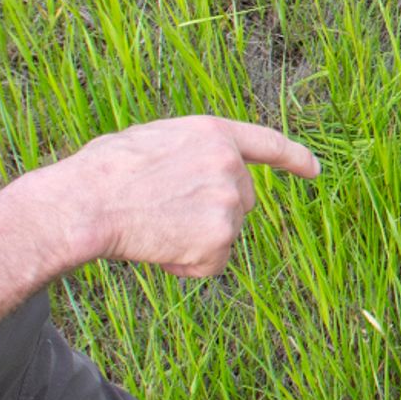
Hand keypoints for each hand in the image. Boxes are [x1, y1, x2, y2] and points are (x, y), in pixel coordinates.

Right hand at [24, 115, 320, 278]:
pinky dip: (187, 266)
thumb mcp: (155, 141)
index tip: (314, 169)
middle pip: (243, 202)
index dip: (293, 157)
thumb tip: (195, 174)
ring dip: (194, 241)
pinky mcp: (220, 240)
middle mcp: (229, 165)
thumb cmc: (104, 173)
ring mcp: (228, 203)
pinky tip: (158, 250)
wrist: (87, 204)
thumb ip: (190, 153)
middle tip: (162, 212)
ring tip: (153, 227)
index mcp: (213, 133)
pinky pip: (211, 264)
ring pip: (224, 235)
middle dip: (212, 213)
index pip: (267, 144)